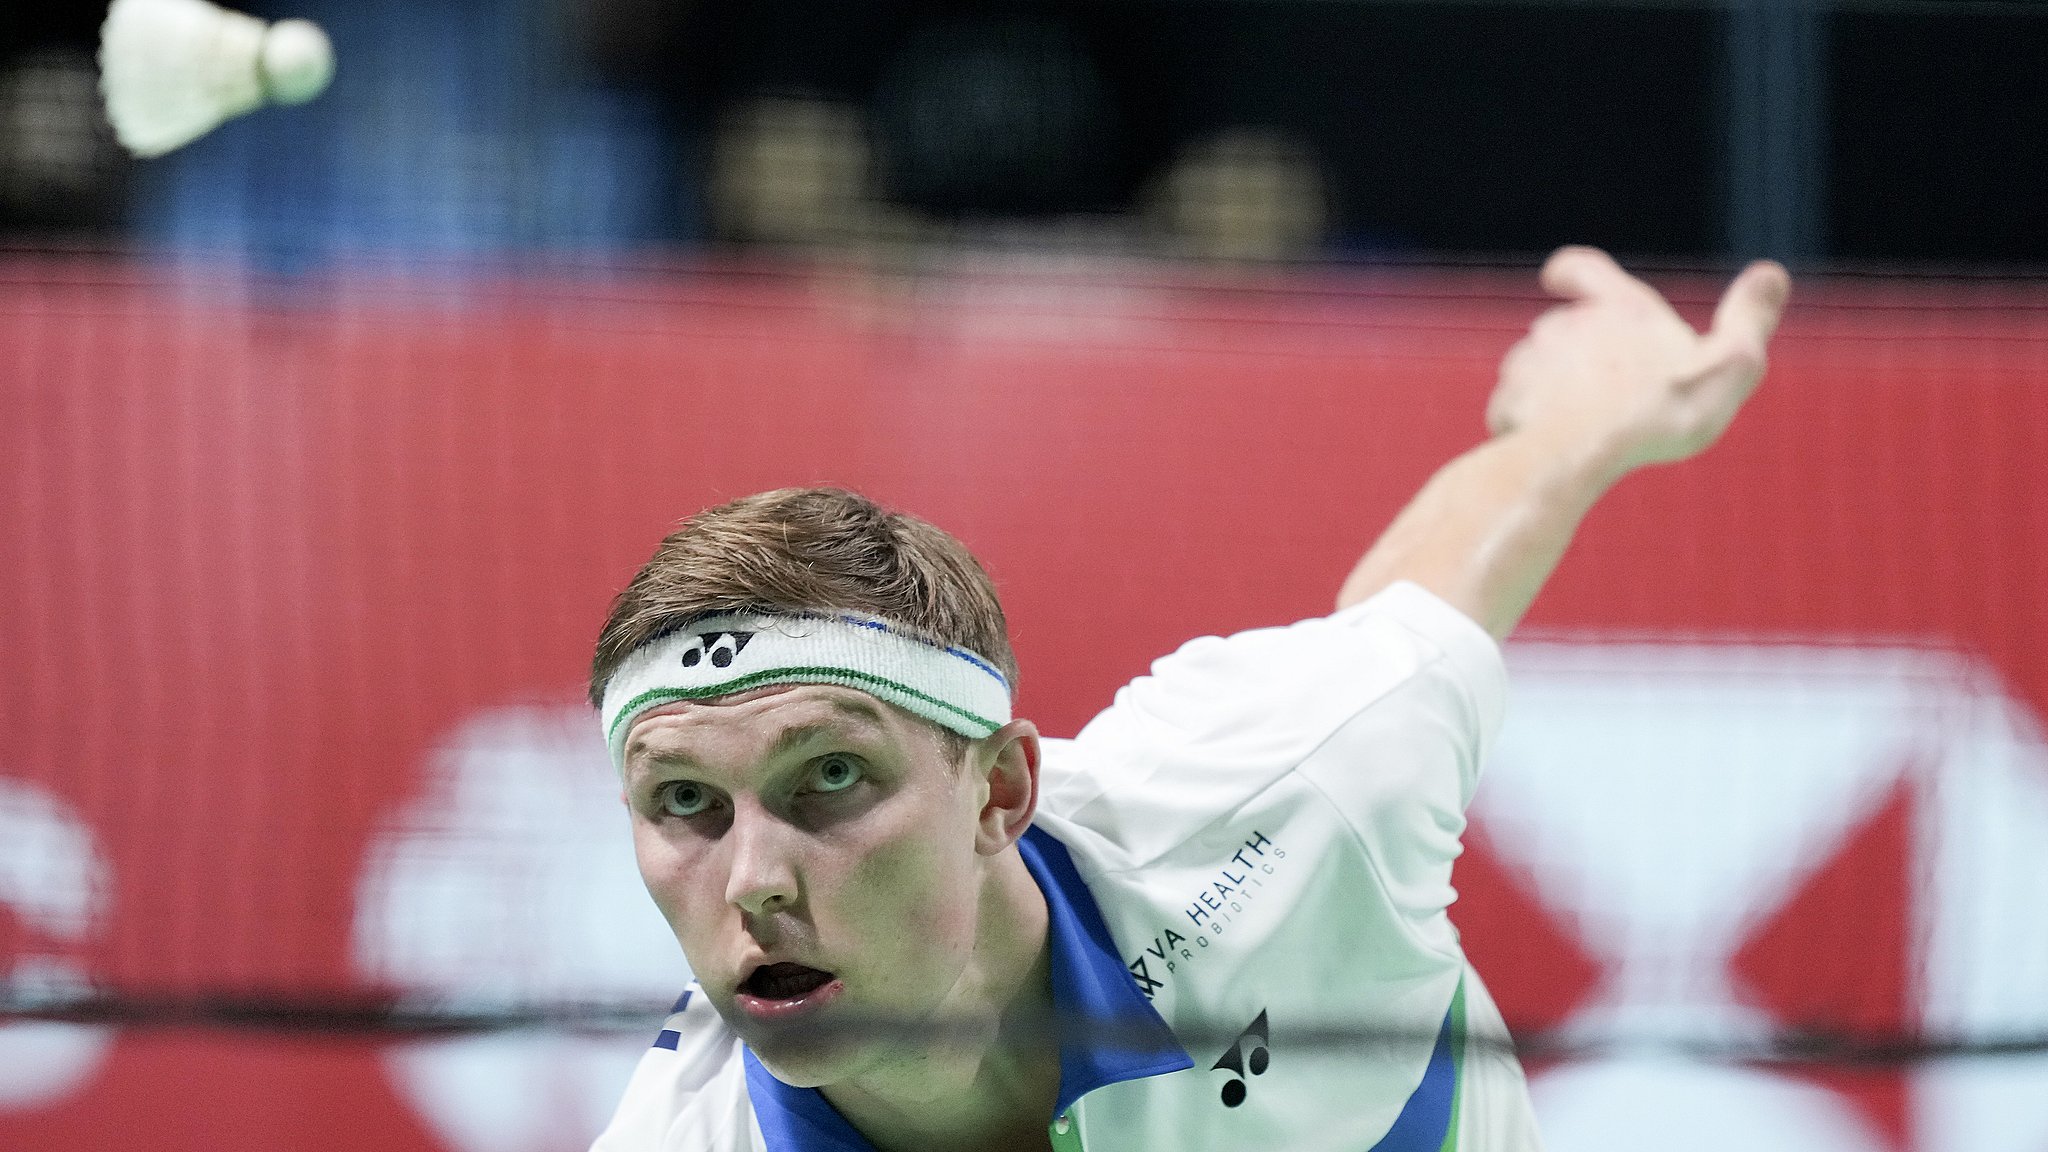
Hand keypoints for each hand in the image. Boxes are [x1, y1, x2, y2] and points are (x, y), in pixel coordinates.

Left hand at [1486, 246, 1791, 480]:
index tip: (1557, 275)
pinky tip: (1553, 447)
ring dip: (1554, 389)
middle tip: (1609, 389)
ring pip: (1536, 371)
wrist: (1584, 454)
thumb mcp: (1730, 362)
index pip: (1585, 269)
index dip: (1573, 271)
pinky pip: (1515, 411)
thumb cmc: (1660, 409)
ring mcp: (1526, 365)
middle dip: (1578, 351)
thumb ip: (1750, 318)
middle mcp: (1562, 326)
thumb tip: (1772, 273)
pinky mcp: (1505, 405)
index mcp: (1616, 308)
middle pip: (1562, 329)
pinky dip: (1530, 424)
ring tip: (1586, 425)